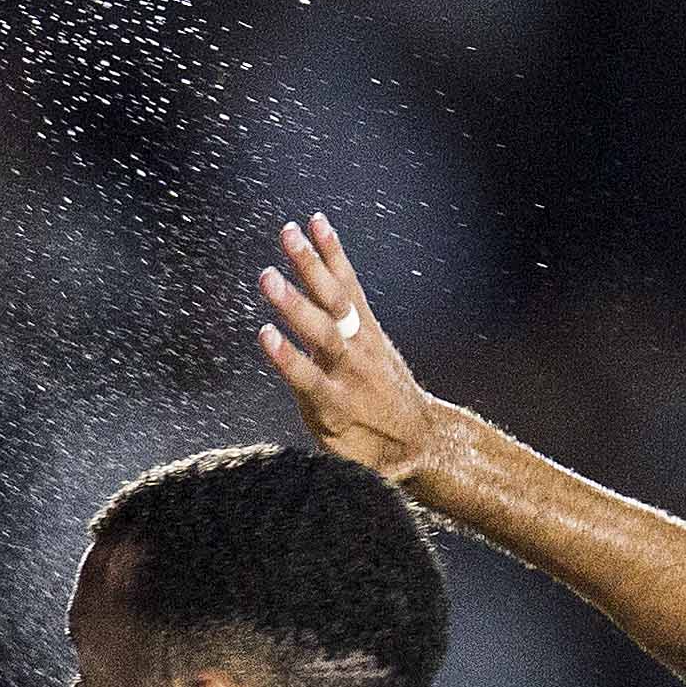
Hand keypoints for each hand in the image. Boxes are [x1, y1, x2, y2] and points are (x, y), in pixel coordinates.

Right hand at [253, 213, 454, 484]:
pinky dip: (332, 254)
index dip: (287, 358)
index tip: (265, 335)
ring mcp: (362, 340)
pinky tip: (316, 224)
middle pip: (322, 331)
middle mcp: (351, 366)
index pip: (307, 378)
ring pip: (336, 299)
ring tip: (288, 232)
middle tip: (266, 277)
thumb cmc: (368, 451)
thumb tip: (299, 459)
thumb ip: (320, 439)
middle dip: (294, 305)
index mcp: (338, 405)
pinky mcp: (366, 323)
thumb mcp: (343, 462)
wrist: (421, 436)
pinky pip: (349, 284)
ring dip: (311, 265)